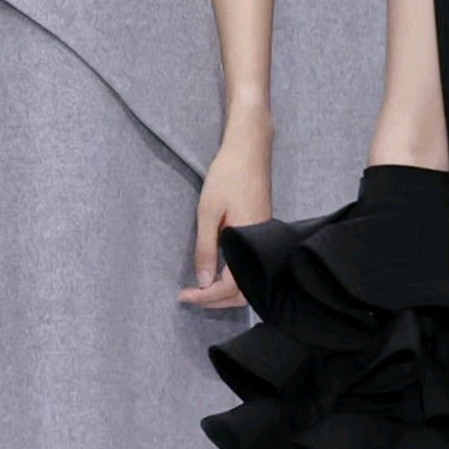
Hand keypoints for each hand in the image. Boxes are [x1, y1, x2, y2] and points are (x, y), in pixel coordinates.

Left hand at [184, 113, 272, 310]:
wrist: (249, 148)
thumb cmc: (228, 175)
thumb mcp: (209, 212)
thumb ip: (206, 249)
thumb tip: (203, 281)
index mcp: (250, 243)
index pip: (231, 287)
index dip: (206, 297)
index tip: (184, 296)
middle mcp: (262, 246)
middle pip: (244, 291)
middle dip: (217, 300)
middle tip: (191, 297)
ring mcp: (263, 239)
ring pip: (249, 279)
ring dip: (226, 290)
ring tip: (201, 288)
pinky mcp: (261, 231)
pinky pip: (251, 264)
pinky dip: (234, 275)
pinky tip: (217, 270)